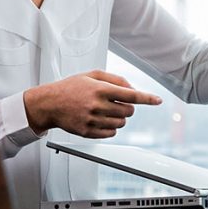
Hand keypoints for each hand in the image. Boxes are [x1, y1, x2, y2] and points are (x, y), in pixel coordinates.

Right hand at [22, 70, 161, 137]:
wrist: (50, 103)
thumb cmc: (71, 87)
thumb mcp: (92, 75)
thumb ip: (115, 79)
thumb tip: (132, 88)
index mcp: (99, 89)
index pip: (130, 95)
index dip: (147, 98)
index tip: (157, 100)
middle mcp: (97, 105)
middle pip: (128, 111)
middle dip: (127, 107)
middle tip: (116, 103)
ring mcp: (92, 120)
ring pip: (121, 123)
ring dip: (119, 118)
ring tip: (105, 110)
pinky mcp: (87, 132)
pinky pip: (111, 133)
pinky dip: (111, 127)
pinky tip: (101, 119)